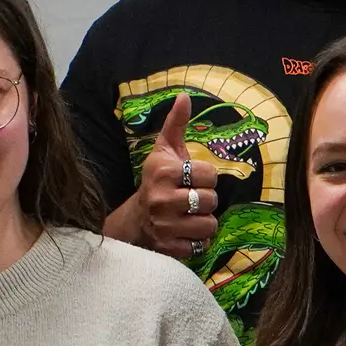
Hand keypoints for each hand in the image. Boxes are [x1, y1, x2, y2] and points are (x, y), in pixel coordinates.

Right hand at [105, 93, 218, 257]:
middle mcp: (162, 199)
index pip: (210, 174)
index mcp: (163, 172)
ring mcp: (164, 226)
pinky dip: (197, 241)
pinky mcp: (168, 248)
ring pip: (209, 225)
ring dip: (204, 222)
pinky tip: (184, 232)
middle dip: (206, 200)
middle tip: (191, 199)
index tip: (192, 179)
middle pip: (211, 200)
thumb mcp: (164, 151)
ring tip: (190, 216)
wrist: (134, 220)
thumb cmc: (156, 181)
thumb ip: (176, 124)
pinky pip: (201, 245)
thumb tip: (184, 96)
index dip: (206, 177)